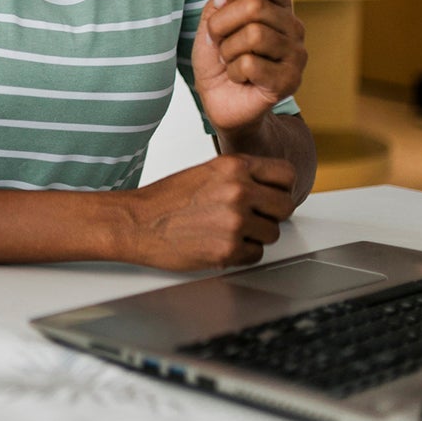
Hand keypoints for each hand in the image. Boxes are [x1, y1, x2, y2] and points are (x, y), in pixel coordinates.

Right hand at [128, 154, 296, 269]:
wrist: (135, 222)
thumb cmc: (164, 200)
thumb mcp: (206, 172)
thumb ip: (239, 176)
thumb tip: (268, 189)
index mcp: (233, 166)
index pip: (286, 174)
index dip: (282, 188)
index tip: (274, 195)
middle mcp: (238, 190)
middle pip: (285, 206)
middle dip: (271, 215)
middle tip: (251, 218)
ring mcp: (235, 221)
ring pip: (272, 233)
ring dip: (254, 236)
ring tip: (226, 231)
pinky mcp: (229, 249)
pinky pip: (256, 255)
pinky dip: (241, 254)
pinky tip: (219, 244)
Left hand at [192, 0, 306, 135]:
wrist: (222, 100)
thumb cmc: (220, 59)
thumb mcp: (212, 23)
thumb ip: (221, 1)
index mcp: (278, 5)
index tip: (221, 3)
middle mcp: (293, 26)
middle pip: (253, 5)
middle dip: (222, 24)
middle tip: (220, 41)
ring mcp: (296, 54)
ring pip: (253, 35)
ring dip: (228, 50)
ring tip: (231, 60)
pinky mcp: (290, 80)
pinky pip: (250, 64)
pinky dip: (234, 71)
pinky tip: (240, 77)